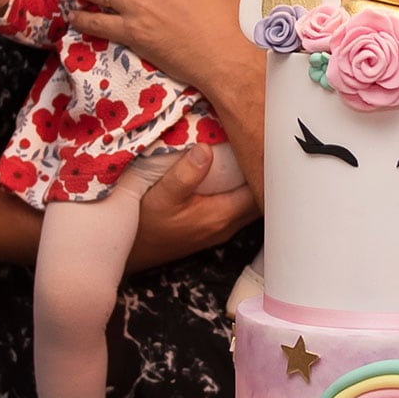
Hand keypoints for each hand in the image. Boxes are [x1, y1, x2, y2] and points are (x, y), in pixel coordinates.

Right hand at [126, 144, 261, 270]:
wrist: (132, 253)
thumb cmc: (145, 225)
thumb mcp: (161, 196)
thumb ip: (185, 174)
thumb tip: (207, 148)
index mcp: (222, 214)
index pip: (260, 189)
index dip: (266, 167)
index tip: (265, 144)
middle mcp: (228, 225)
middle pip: (261, 198)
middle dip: (265, 174)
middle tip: (263, 145)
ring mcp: (222, 229)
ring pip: (251, 204)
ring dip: (253, 183)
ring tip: (251, 155)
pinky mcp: (213, 229)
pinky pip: (238, 207)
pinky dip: (242, 191)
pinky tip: (234, 174)